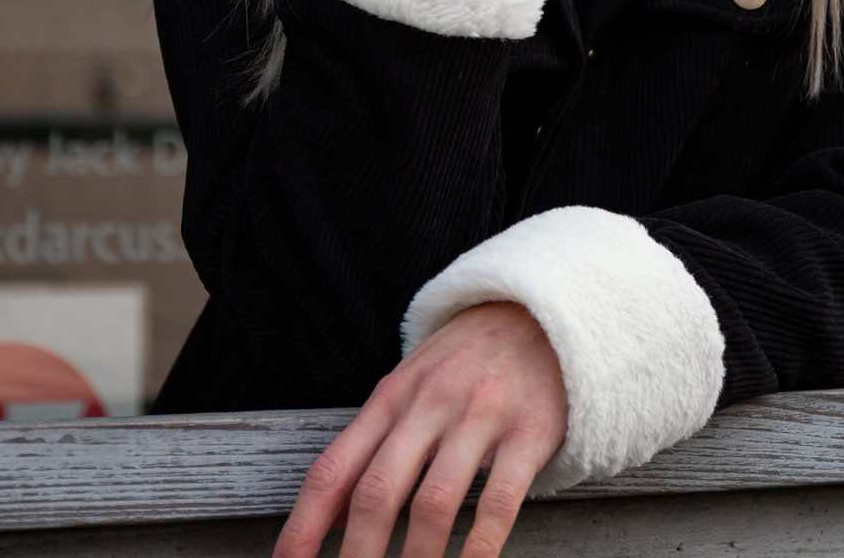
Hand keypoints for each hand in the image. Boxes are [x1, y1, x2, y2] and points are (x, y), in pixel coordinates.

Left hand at [273, 300, 567, 557]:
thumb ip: (371, 446)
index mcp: (391, 396)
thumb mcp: (409, 387)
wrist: (540, 310)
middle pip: (377, 493)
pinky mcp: (529, 429)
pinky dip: (478, 550)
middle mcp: (429, 403)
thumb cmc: (465, 361)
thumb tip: (327, 519)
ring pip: (434, 504)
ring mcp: (480, 414)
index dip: (304, 527)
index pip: (333, 469)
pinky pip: (498, 501)